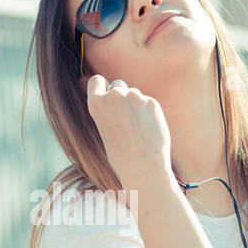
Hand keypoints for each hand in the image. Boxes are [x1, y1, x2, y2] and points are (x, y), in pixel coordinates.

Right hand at [86, 75, 173, 191]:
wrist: (142, 167)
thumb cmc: (122, 154)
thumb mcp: (105, 129)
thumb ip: (109, 111)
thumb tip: (116, 96)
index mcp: (96, 103)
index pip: (97, 81)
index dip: (103, 88)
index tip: (108, 97)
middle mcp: (114, 95)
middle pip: (119, 87)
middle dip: (123, 99)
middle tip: (127, 123)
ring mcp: (134, 96)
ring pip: (135, 96)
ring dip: (137, 108)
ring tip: (138, 132)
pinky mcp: (151, 102)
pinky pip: (149, 104)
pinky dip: (150, 114)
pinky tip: (148, 131)